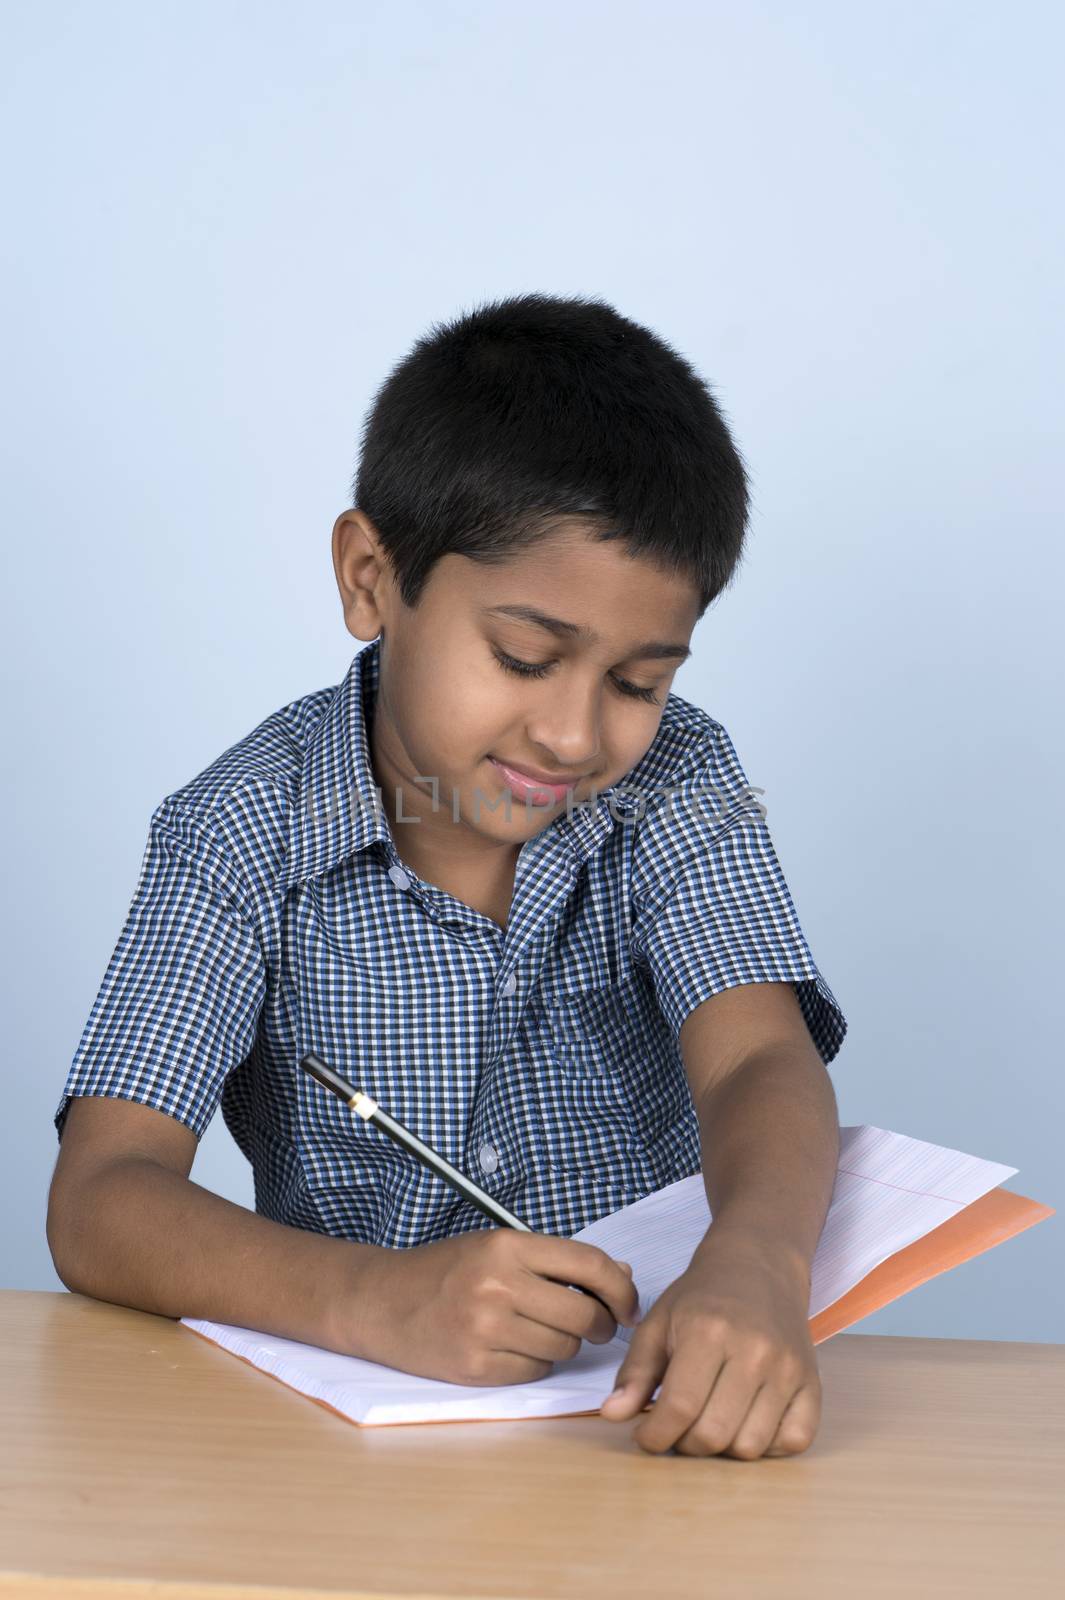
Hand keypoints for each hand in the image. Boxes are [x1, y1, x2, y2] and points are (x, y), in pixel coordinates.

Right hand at [342, 1228, 639, 1386]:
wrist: (380, 1301)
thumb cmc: (444, 1271)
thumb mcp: (497, 1248)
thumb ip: (556, 1260)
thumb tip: (622, 1274)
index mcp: (507, 1245)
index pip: (589, 1264)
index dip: (621, 1288)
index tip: (629, 1305)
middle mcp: (497, 1284)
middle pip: (583, 1316)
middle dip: (599, 1325)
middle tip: (594, 1326)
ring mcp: (484, 1327)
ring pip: (562, 1348)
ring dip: (562, 1346)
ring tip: (537, 1331)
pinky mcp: (474, 1366)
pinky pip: (534, 1372)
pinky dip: (534, 1365)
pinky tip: (513, 1349)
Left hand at [600, 1225, 819, 1458]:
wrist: (759, 1265)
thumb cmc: (702, 1296)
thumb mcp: (659, 1322)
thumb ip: (636, 1371)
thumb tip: (614, 1415)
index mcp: (708, 1331)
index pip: (679, 1407)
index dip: (655, 1436)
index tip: (646, 1437)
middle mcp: (754, 1351)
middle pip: (714, 1435)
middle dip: (685, 1445)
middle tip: (677, 1429)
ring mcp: (789, 1369)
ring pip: (751, 1447)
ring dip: (724, 1449)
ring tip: (709, 1423)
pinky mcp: (813, 1383)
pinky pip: (794, 1442)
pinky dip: (768, 1446)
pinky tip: (747, 1424)